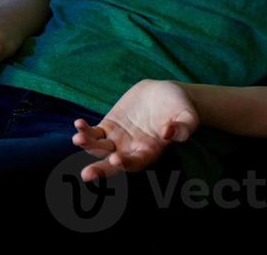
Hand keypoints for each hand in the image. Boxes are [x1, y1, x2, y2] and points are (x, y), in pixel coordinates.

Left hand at [71, 79, 198, 180]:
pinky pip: (94, 132)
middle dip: (100, 169)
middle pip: (113, 164)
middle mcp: (131, 150)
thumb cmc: (180, 108)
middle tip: (87, 174)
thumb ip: (184, 127)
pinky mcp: (109, 126)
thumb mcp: (188, 116)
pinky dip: (85, 130)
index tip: (117, 160)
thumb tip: (171, 133)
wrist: (164, 93)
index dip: (127, 163)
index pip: (136, 163)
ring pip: (100, 148)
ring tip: (78, 139)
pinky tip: (78, 125)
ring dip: (88, 145)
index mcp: (150, 152)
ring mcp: (118, 139)